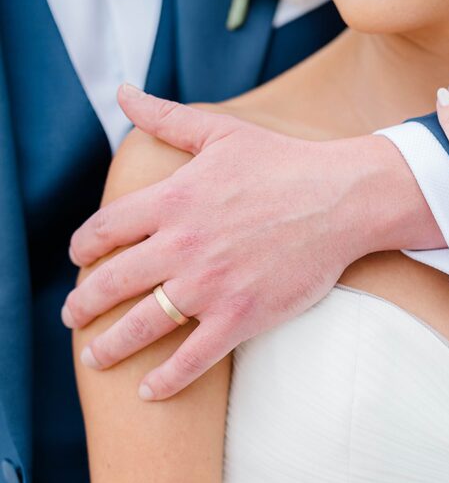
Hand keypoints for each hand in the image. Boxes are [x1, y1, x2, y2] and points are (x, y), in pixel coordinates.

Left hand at [64, 87, 441, 399]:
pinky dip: (166, 380)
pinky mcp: (239, 317)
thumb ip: (166, 117)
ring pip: (142, 326)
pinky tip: (149, 391)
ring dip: (109, 347)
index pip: (105, 230)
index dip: (83, 248)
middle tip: (72, 317)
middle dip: (83, 305)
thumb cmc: (283, 163)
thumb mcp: (220, 132)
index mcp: (172, 200)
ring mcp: (209, 286)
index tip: (79, 261)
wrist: (341, 199)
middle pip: (111, 283)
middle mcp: (182, 246)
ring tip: (94, 359)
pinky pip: (191, 358)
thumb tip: (123, 91)